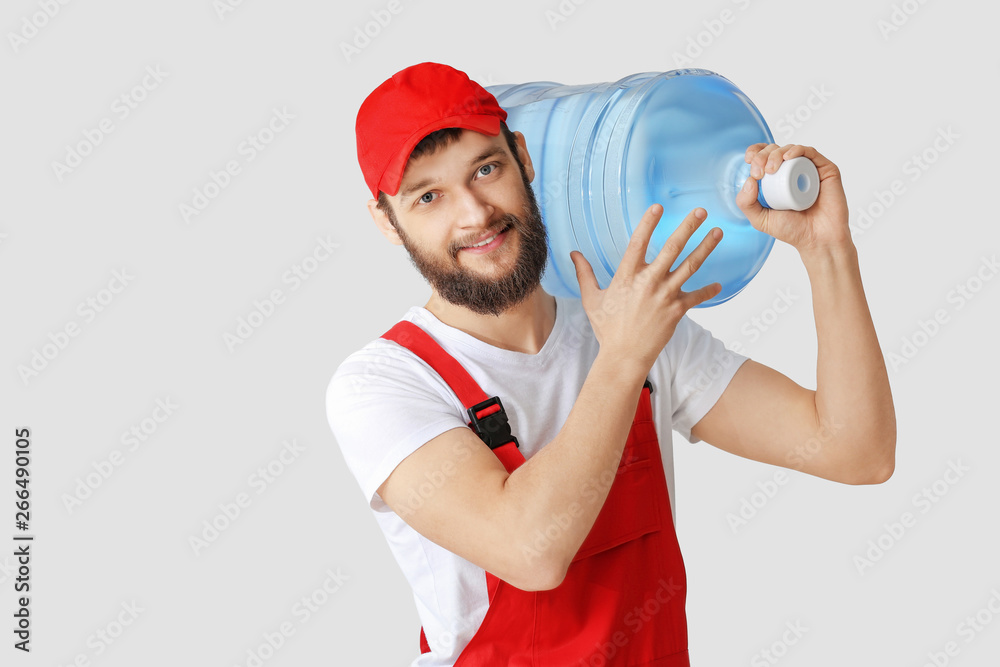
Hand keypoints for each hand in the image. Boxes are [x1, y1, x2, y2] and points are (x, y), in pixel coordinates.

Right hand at [570, 205, 722, 372]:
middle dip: (688, 227)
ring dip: (706, 247)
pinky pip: (697, 296)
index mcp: (626, 276)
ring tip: (717, 232)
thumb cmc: (607, 328)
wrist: (624, 356)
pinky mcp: (677, 310)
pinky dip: (708, 291)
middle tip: (700, 211)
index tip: (658, 206)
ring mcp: (665, 295)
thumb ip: (585, 274)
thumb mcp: (591, 299)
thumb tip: (574, 253)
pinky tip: (718, 285)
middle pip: (672, 248)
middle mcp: (648, 282)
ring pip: (690, 265)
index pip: (638, 242)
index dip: (648, 223)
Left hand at [736, 144, 852, 256]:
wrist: (817, 239)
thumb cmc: (792, 229)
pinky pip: (810, 152)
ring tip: (770, 169)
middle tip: (759, 172)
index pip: (763, 157)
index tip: (749, 162)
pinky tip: (787, 157)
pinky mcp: (825, 169)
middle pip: (774, 150)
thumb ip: (746, 203)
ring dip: (776, 153)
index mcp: (776, 178)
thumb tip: (748, 180)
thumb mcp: (760, 219)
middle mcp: (792, 171)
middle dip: (762, 156)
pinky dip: (797, 150)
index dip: (755, 153)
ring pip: (790, 149)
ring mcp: (809, 169)